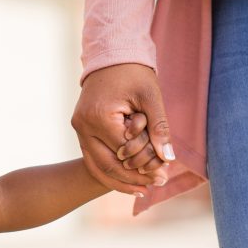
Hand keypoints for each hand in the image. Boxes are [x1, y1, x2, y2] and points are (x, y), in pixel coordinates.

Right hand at [71, 63, 174, 194]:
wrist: (110, 56)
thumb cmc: (133, 73)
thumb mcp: (150, 97)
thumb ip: (159, 127)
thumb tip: (168, 158)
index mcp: (99, 116)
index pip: (125, 152)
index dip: (146, 164)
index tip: (165, 174)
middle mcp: (83, 126)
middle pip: (108, 165)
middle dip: (134, 178)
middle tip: (157, 185)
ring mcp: (79, 129)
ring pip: (97, 166)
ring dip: (120, 181)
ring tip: (144, 190)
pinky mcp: (81, 130)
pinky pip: (94, 158)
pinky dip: (110, 171)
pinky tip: (128, 182)